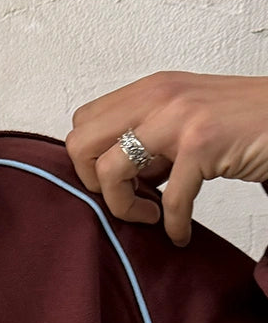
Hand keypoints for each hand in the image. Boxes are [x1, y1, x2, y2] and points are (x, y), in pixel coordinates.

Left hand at [65, 73, 267, 246]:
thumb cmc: (242, 124)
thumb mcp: (184, 121)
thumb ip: (148, 142)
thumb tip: (114, 181)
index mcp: (149, 89)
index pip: (82, 122)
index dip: (89, 160)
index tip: (116, 180)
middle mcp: (158, 96)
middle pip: (80, 144)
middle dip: (93, 183)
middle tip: (126, 198)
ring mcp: (179, 118)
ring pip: (108, 171)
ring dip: (124, 207)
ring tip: (151, 215)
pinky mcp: (203, 144)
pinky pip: (169, 201)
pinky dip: (174, 226)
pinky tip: (181, 233)